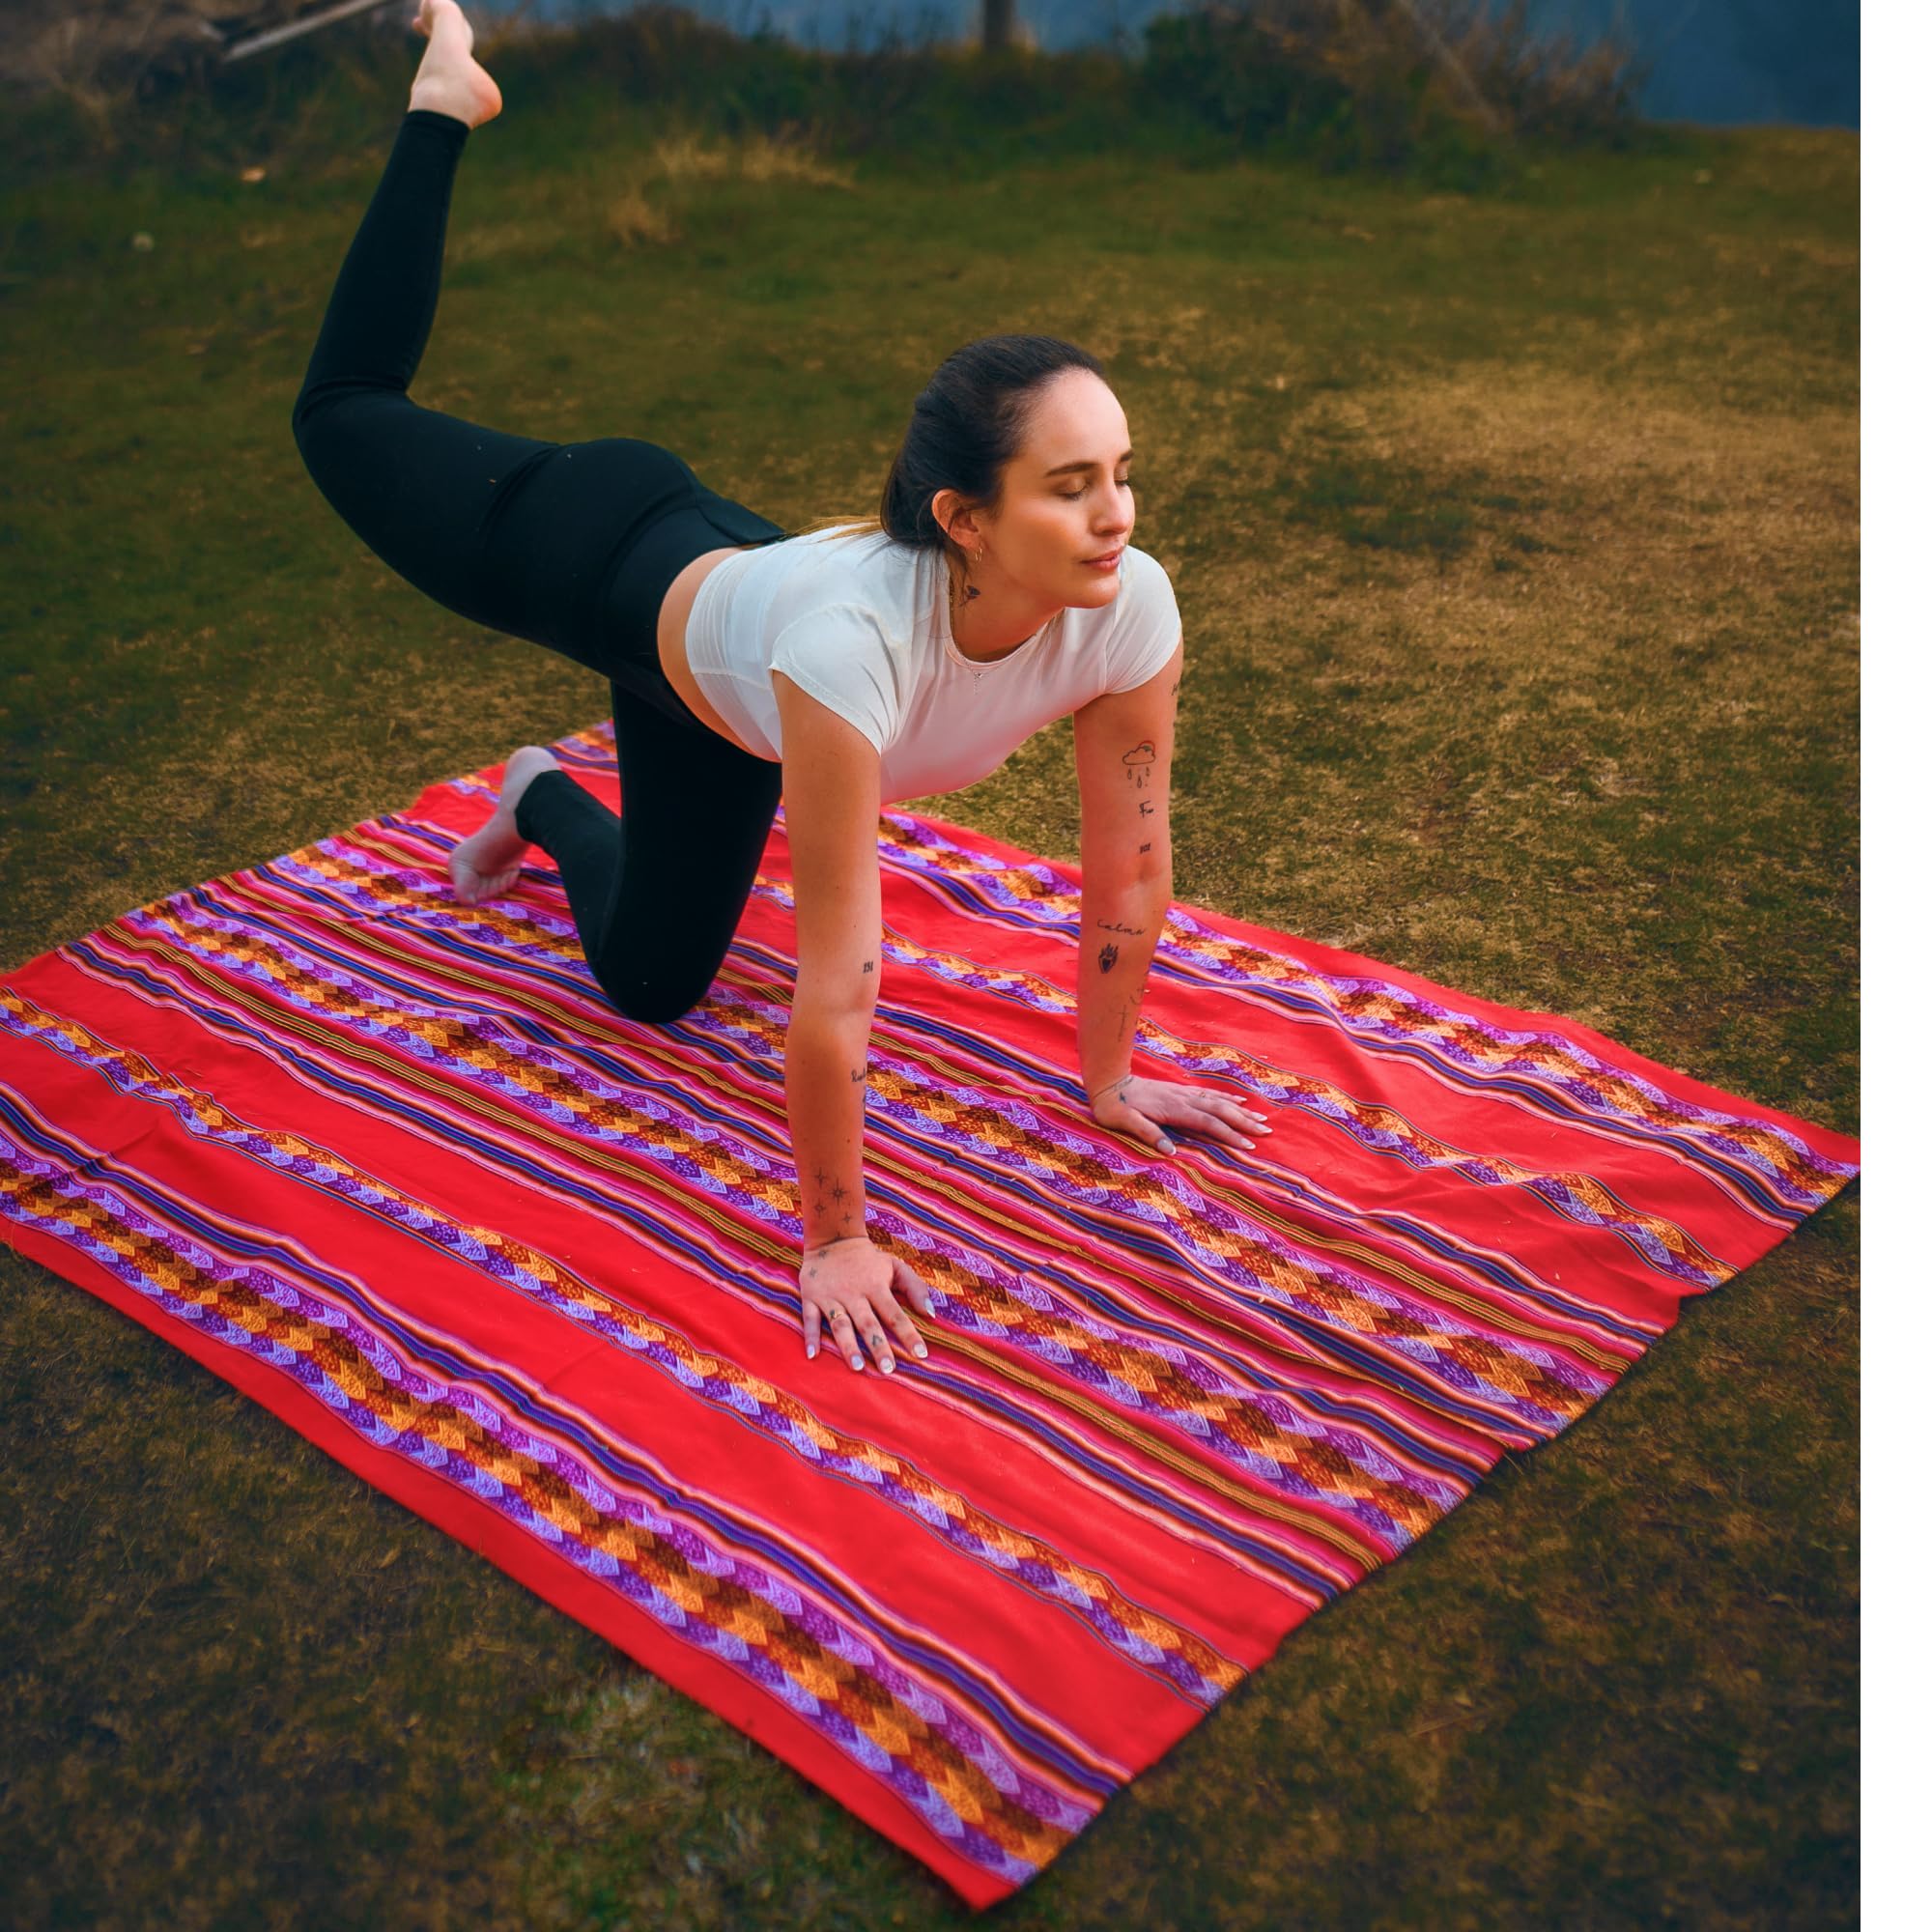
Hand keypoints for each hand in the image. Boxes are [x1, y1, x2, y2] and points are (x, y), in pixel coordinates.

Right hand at [797, 1237, 933, 1374]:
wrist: (833, 1239)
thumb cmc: (869, 1260)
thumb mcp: (895, 1266)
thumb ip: (915, 1288)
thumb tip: (931, 1314)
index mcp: (876, 1286)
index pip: (895, 1314)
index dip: (908, 1334)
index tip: (921, 1354)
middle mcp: (854, 1293)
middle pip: (868, 1323)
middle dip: (879, 1346)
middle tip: (888, 1369)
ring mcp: (831, 1296)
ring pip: (840, 1324)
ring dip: (848, 1345)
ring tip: (857, 1367)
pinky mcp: (811, 1296)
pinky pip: (810, 1318)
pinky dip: (811, 1336)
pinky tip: (813, 1355)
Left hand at [1087, 1073, 1271, 1156]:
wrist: (1108, 1082)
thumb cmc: (1114, 1107)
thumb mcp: (1124, 1122)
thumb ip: (1148, 1133)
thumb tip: (1171, 1151)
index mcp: (1173, 1109)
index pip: (1208, 1123)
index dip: (1229, 1134)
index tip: (1248, 1146)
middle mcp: (1183, 1099)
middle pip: (1220, 1110)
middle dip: (1244, 1122)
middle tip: (1266, 1132)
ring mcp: (1183, 1093)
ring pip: (1218, 1101)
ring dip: (1240, 1110)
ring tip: (1261, 1118)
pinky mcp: (1180, 1091)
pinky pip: (1209, 1094)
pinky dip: (1226, 1097)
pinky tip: (1238, 1099)